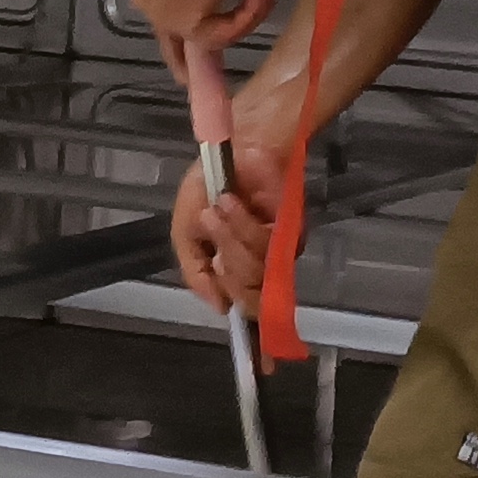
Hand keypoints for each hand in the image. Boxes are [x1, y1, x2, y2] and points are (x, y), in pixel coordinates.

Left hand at [130, 0, 267, 57]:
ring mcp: (164, 17)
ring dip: (242, 18)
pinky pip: (224, 33)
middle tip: (193, 80)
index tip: (203, 24)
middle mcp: (147, 2)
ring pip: (205, 36)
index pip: (161, 9)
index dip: (180, 23)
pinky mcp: (188, 26)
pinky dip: (248, 16)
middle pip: (171, 39)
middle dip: (187, 59)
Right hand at [162, 0, 293, 315]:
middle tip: (210, 224)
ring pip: (255, 273)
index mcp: (234, 269)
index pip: (244, 309)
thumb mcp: (186, 231)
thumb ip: (195, 272)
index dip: (241, 320)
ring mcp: (277, 250)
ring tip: (219, 205)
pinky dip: (243, 225)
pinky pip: (267, 247)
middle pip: (247, 297)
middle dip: (223, 263)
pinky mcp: (291, 231)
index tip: (244, 331)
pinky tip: (232, 202)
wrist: (231, 146)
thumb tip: (219, 307)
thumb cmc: (210, 181)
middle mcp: (259, 265)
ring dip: (230, 237)